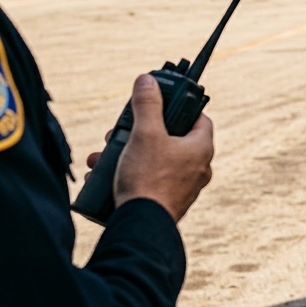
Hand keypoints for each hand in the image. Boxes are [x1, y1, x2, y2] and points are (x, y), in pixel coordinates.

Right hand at [97, 74, 214, 221]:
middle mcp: (198, 167)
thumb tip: (147, 80)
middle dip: (140, 133)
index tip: (160, 105)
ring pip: (155, 160)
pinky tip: (103, 175)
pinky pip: (148, 180)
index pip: (198, 118)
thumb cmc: (149, 178)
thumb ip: (147, 105)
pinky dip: (128, 174)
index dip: (179, 108)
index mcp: (201, 148)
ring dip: (127, 154)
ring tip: (103, 155)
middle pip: (171, 139)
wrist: (141, 225)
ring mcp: (184, 186)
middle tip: (119, 132)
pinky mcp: (168, 201)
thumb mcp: (145, 134)